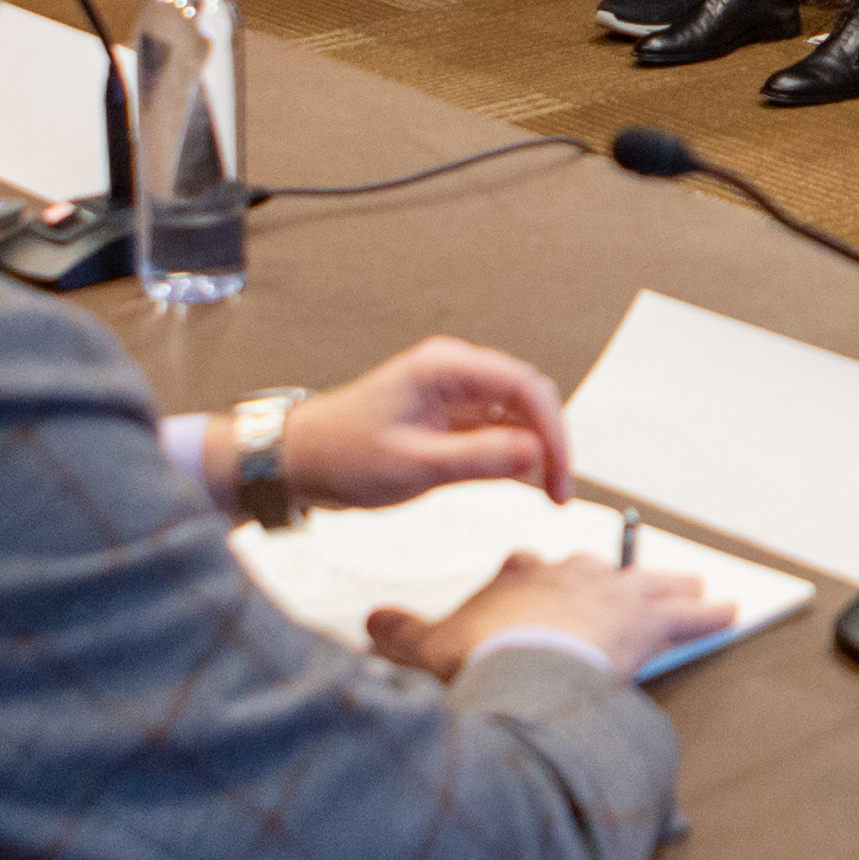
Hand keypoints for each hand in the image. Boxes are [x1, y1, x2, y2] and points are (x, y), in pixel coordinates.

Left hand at [277, 337, 572, 510]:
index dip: (553, 431)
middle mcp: (454, 373)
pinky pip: (498, 429)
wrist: (298, 460)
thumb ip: (478, 459)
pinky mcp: (450, 417)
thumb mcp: (413, 464)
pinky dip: (515, 454)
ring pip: (518, 415)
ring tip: (547, 492)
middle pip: (528, 397)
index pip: (525, 387)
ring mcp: (454, 393)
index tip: (560, 474)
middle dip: (551, 442)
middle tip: (559, 489)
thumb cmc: (340, 454)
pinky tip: (524, 481)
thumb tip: (534, 454)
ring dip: (536, 450)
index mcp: (445, 368)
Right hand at [363, 544, 723, 684]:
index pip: (528, 568)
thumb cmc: (480, 654)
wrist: (520, 662)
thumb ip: (400, 633)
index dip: (534, 577)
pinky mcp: (647, 623)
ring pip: (651, 585)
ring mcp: (612, 595)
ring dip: (673, 588)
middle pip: (596, 570)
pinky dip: (711, 615)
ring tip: (695, 586)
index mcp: (520, 577)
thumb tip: (369, 622)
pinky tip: (730, 611)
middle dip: (612, 578)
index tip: (535, 579)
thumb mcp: (426, 645)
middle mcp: (570, 575)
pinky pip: (690, 616)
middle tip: (628, 584)